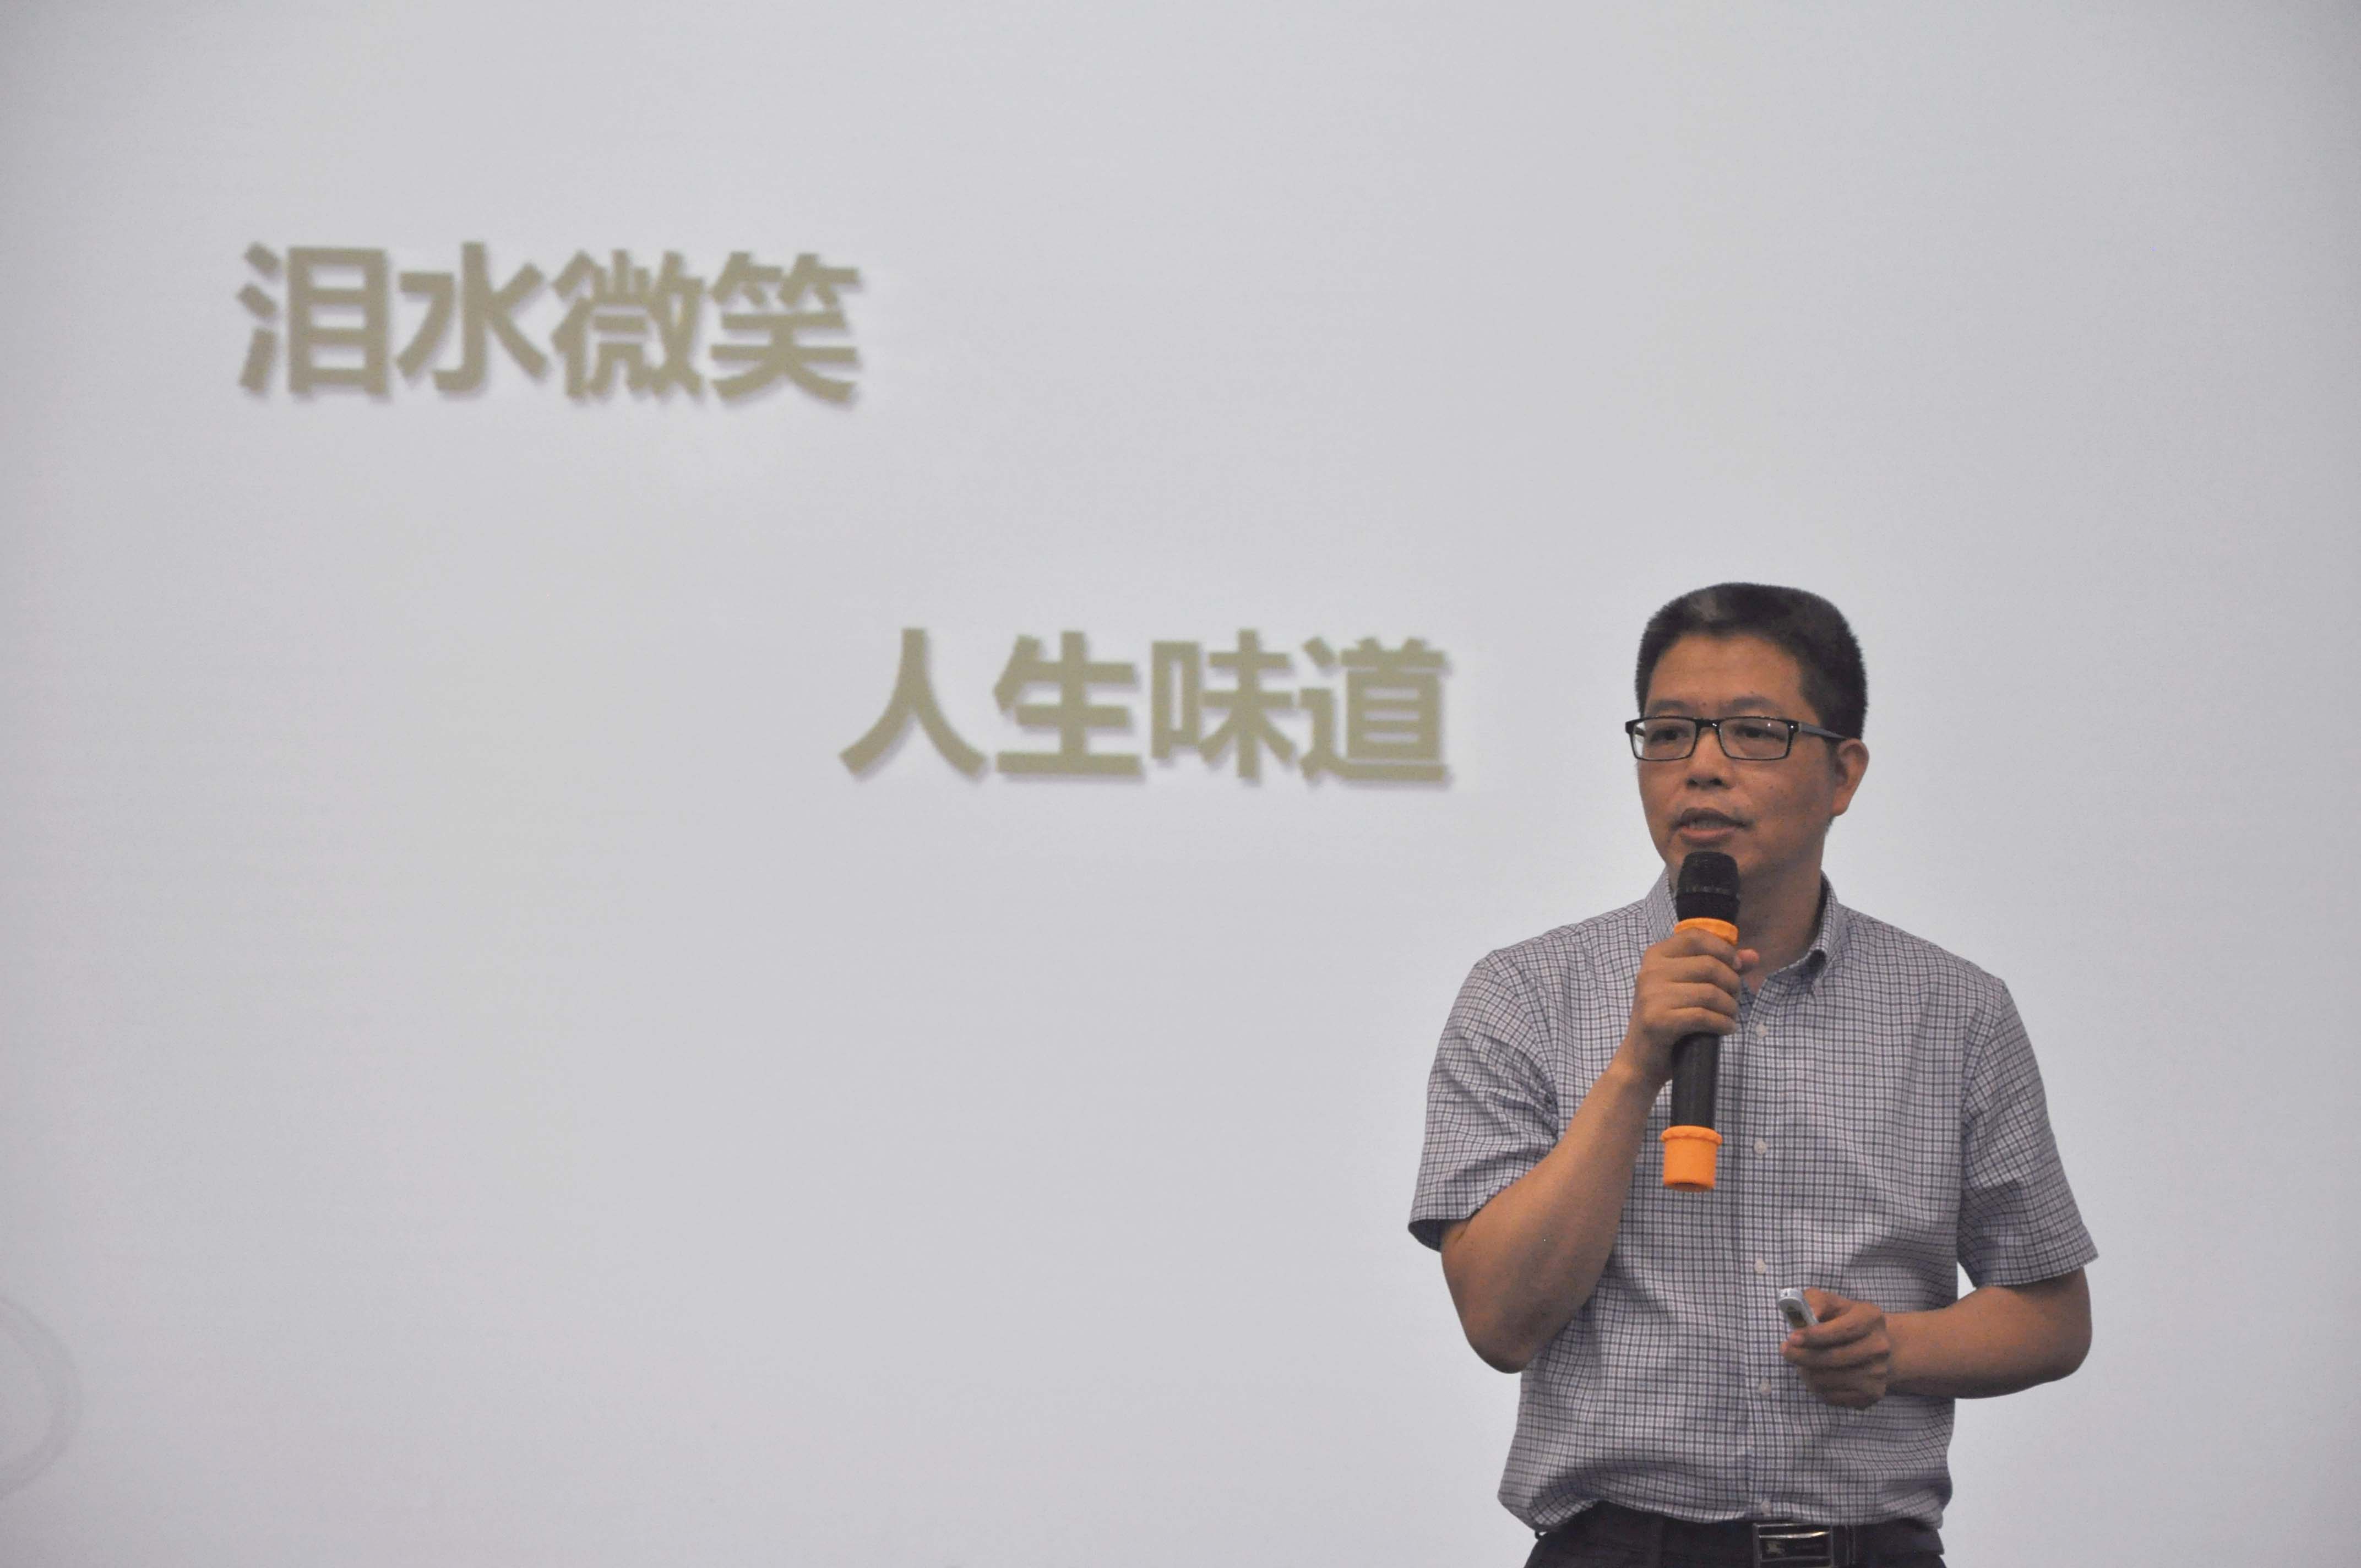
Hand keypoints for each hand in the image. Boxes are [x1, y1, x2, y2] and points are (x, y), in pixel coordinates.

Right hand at [1614, 927, 1759, 1087]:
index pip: (1695, 937)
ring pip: (1710, 992)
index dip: (1723, 949)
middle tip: (1733, 1000)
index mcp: (1655, 956)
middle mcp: (1650, 971)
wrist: (1640, 1060)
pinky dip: (1723, 1024)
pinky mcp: (1658, 1020)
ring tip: (1730, 1017)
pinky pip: (1704, 1016)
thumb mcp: (1690, 988)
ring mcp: (1651, 996)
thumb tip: (1753, 956)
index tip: (1736, 966)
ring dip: (1730, 1007)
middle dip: (1732, 984)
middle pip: (1709, 965)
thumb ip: (1721, 968)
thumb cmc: (1668, 1019)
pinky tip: (1725, 1028)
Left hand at [1783, 1289, 1891, 1408]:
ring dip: (1807, 1372)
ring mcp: (1879, 1372)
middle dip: (1803, 1356)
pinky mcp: (1873, 1393)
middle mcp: (1880, 1346)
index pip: (1843, 1329)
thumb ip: (1814, 1301)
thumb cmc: (1841, 1320)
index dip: (1815, 1335)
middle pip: (1835, 1357)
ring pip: (1831, 1379)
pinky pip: (1835, 1397)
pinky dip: (1817, 1388)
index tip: (1791, 1338)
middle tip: (1785, 1351)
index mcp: (1871, 1317)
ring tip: (1800, 1363)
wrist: (1870, 1345)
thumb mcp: (1829, 1303)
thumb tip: (1806, 1313)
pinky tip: (1814, 1375)